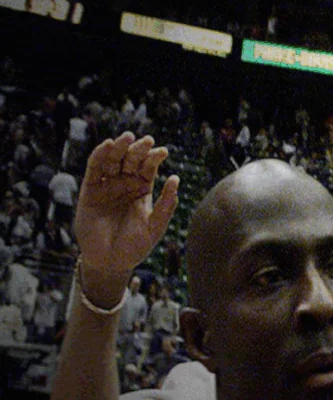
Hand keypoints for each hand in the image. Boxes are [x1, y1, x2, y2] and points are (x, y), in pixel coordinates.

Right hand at [75, 133, 178, 291]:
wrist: (110, 262)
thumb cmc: (135, 246)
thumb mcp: (155, 226)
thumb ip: (166, 205)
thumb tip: (176, 179)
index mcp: (142, 190)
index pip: (149, 168)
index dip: (155, 158)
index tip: (163, 152)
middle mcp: (124, 185)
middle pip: (132, 160)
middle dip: (139, 149)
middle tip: (148, 140)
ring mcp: (107, 186)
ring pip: (113, 160)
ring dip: (119, 147)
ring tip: (128, 137)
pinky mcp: (89, 190)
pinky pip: (94, 169)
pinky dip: (99, 156)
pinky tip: (107, 145)